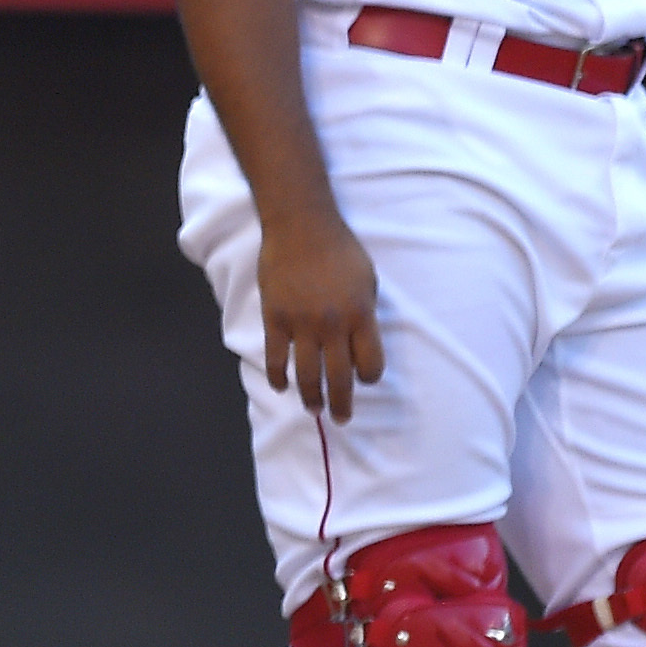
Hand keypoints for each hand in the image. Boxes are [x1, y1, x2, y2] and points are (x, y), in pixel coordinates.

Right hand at [256, 206, 384, 422]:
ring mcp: (301, 323)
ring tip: (312, 409)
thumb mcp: (367, 280)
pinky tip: (281, 386)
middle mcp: (333, 325)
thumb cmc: (340, 250)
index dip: (369, 377)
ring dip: (311, 397)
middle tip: (342, 419)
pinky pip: (276, 357)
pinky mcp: (274, 318)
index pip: (370, 363)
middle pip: (340, 378)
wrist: (301, 227)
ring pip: (307, 374)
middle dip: (342, 404)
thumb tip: (358, 342)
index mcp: (361, 315)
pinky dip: (278, 376)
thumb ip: (364, 313)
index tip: (364, 379)